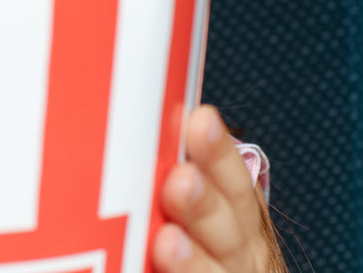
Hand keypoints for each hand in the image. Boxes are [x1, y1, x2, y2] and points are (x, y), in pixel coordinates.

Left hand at [152, 105, 283, 271]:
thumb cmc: (188, 247)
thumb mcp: (191, 212)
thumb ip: (171, 176)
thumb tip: (122, 107)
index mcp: (239, 229)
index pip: (235, 187)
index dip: (220, 156)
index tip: (200, 120)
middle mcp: (240, 262)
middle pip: (228, 235)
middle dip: (205, 208)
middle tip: (181, 182)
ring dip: (193, 263)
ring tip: (167, 242)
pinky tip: (151, 271)